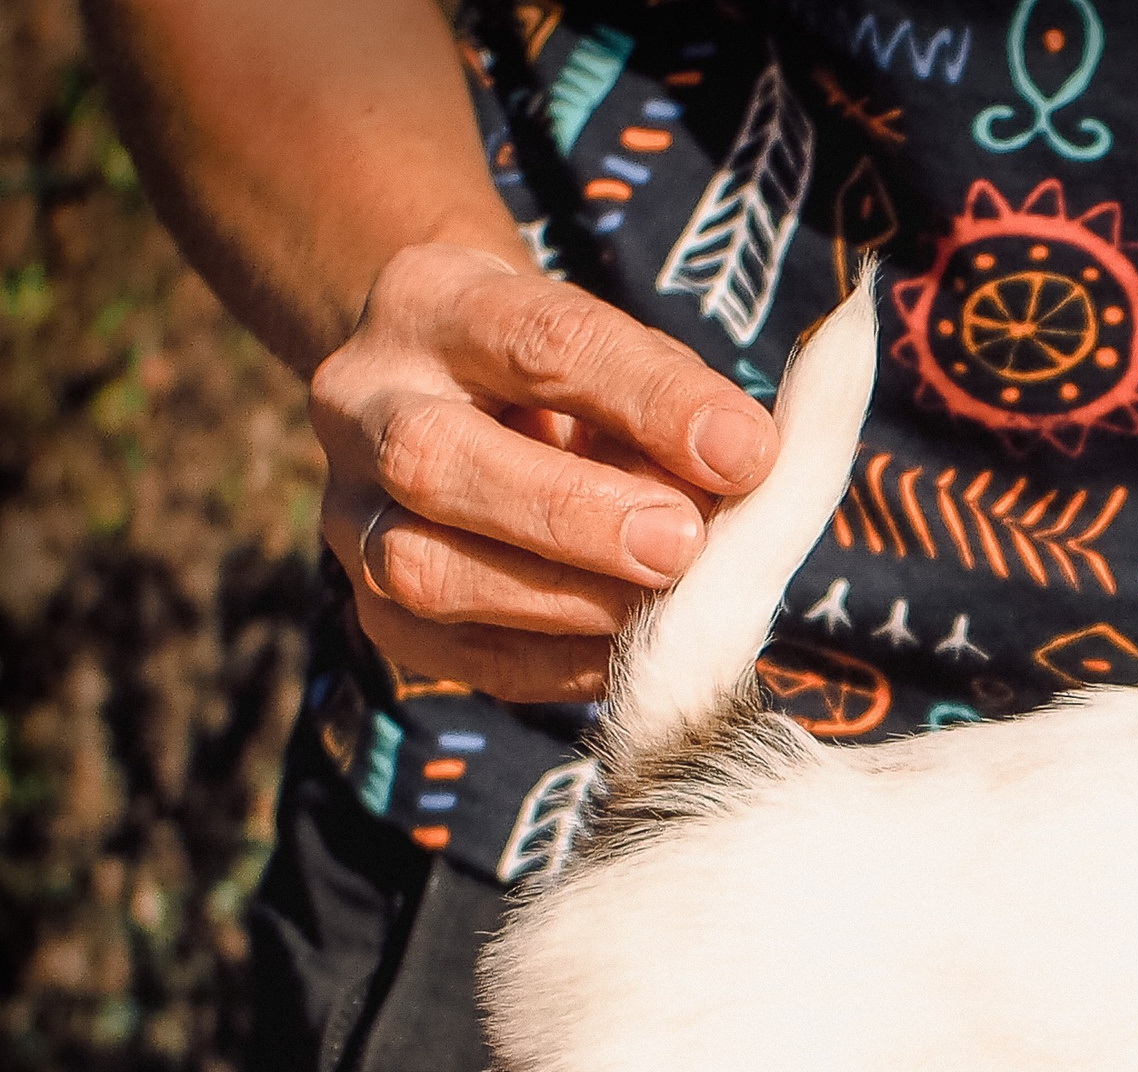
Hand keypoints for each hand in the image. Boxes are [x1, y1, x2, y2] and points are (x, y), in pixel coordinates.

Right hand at [309, 243, 778, 702]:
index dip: (651, 402)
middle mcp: (363, 400)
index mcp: (436, 301)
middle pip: (435, 459)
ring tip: (665, 608)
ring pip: (424, 569)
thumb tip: (749, 478)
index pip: (540, 340)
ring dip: (565, 601)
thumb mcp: (623, 355)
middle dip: (572, 514)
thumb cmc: (571, 379)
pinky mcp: (373, 608)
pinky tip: (627, 652)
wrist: (460, 403)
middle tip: (683, 546)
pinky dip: (553, 664)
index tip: (747, 452)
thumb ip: (680, 407)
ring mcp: (348, 510)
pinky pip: (452, 654)